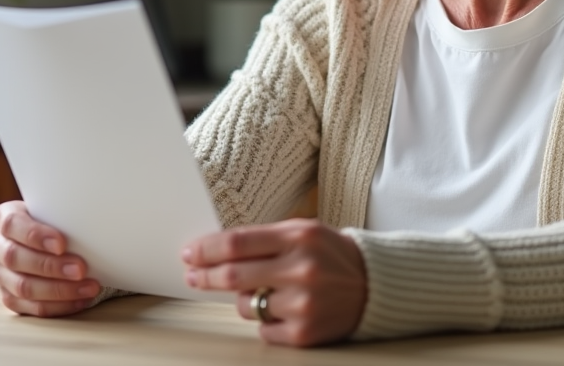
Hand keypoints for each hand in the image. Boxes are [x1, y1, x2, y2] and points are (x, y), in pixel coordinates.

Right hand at [0, 200, 99, 316]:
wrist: (48, 238)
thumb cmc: (56, 222)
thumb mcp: (56, 210)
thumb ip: (63, 215)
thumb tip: (93, 221)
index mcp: (6, 217)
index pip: (12, 224)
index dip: (35, 235)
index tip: (62, 244)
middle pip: (15, 258)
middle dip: (51, 266)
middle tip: (80, 269)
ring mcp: (0, 274)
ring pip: (23, 287)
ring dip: (59, 290)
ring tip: (88, 287)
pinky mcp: (9, 296)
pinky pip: (31, 308)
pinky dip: (58, 306)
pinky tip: (80, 300)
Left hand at [181, 218, 366, 346]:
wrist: (374, 284)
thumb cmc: (330, 254)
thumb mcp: (302, 231)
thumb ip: (263, 238)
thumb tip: (214, 250)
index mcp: (299, 237)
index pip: (238, 243)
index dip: (207, 249)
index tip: (189, 253)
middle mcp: (301, 270)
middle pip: (234, 275)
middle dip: (205, 276)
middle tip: (192, 275)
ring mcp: (303, 304)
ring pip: (245, 305)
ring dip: (244, 299)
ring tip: (264, 291)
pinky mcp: (305, 333)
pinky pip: (262, 329)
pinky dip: (265, 320)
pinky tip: (284, 310)